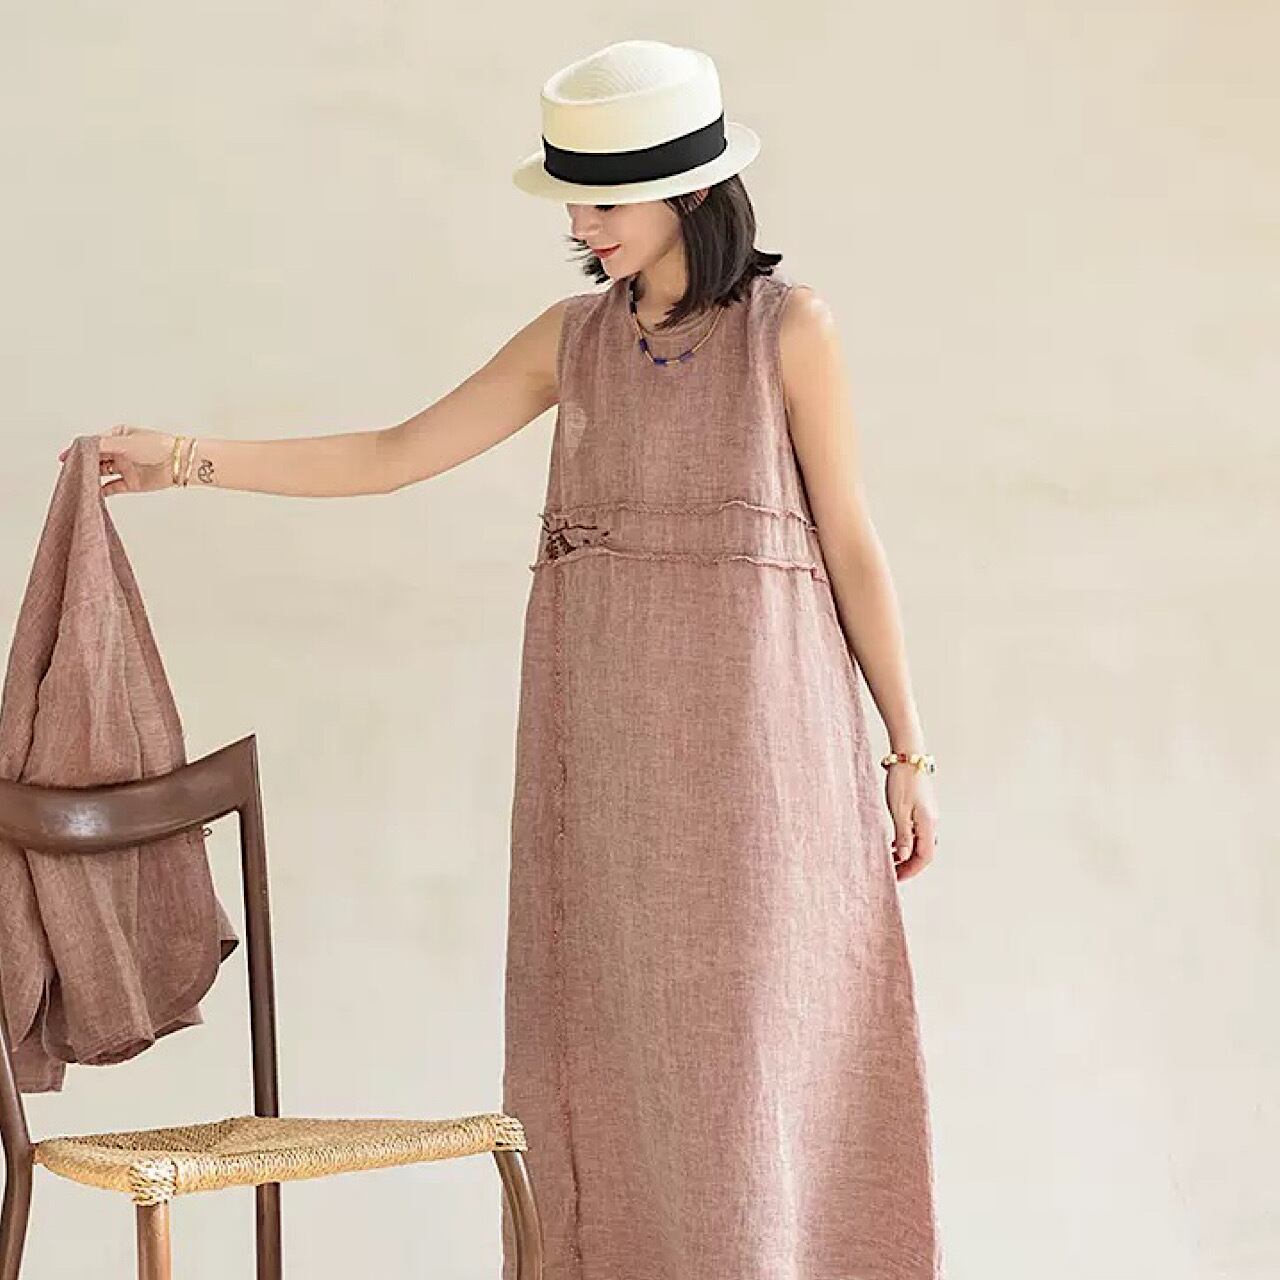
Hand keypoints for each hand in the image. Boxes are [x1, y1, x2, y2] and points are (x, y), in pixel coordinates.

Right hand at [58, 426, 177, 496]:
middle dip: (82, 464)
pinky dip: (102, 491)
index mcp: (118, 436)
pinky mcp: (131, 483)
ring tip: (77, 482)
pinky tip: (92, 493)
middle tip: (68, 471)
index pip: (93, 443)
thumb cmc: (157, 446)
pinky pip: (112, 488)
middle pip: (95, 458)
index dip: (79, 450)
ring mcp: (125, 467)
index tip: (65, 458)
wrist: (179, 463)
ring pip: (101, 473)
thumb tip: (82, 444)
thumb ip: (103, 444)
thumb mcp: (126, 441)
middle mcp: (120, 451)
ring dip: (90, 477)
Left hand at [884, 763, 937, 881]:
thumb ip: (903, 836)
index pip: (924, 857)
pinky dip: (906, 842)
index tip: (896, 878)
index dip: (911, 871)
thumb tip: (905, 858)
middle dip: (909, 866)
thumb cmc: (902, 781)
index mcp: (928, 825)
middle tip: (892, 873)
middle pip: (924, 853)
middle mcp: (932, 822)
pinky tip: (893, 843)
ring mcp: (928, 815)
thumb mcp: (899, 811)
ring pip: (920, 843)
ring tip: (890, 860)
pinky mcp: (922, 809)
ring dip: (907, 854)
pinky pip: (917, 832)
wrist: (908, 756)